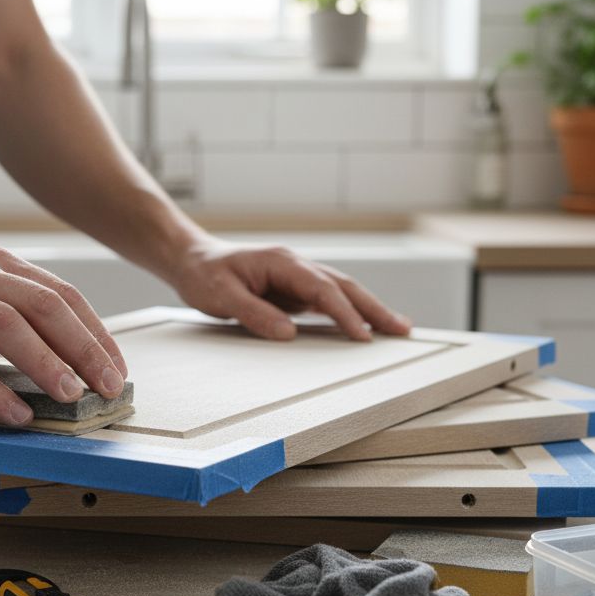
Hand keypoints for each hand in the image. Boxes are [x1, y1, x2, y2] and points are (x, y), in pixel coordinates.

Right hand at [0, 247, 126, 425]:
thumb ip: (8, 315)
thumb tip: (65, 357)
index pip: (61, 295)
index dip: (96, 333)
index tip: (117, 368)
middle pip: (44, 305)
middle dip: (84, 348)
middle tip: (107, 386)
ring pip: (6, 325)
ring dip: (45, 362)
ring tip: (70, 396)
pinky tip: (13, 413)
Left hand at [166, 239, 411, 340]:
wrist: (191, 259)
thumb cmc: (203, 275)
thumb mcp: (220, 296)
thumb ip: (254, 313)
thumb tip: (289, 333)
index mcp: (282, 262)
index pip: (323, 289)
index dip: (345, 313)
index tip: (363, 336)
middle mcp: (296, 266)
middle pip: (344, 286)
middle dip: (374, 308)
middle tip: (403, 329)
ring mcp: (297, 277)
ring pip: (341, 292)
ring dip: (368, 310)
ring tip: (396, 329)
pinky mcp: (293, 289)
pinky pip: (328, 301)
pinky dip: (349, 312)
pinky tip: (363, 327)